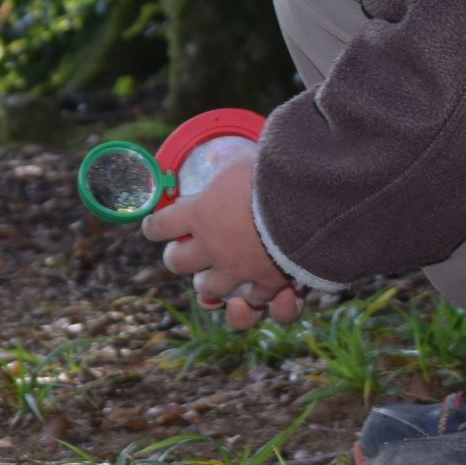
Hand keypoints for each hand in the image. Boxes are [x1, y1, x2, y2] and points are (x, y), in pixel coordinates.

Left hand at [143, 155, 299, 328]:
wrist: (309, 199)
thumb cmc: (274, 173)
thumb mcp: (239, 165)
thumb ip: (226, 178)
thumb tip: (223, 168)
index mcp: (199, 213)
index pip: (158, 226)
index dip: (155, 227)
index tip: (157, 226)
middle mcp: (212, 245)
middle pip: (177, 262)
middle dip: (179, 257)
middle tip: (186, 249)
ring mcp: (237, 267)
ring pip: (207, 289)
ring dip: (208, 283)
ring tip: (214, 275)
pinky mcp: (266, 281)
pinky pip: (253, 299)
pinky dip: (255, 294)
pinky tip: (257, 285)